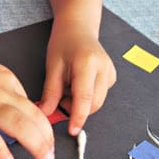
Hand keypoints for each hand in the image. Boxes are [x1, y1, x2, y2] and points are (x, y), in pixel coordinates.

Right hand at [0, 44, 54, 158]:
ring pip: (17, 123)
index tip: (45, 141)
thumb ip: (3, 92)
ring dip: (35, 144)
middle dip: (46, 138)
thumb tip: (15, 113)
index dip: (43, 127)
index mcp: (7, 81)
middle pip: (32, 115)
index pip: (33, 106)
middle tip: (51, 155)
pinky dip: (0, 149)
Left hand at [39, 18, 115, 134]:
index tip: (72, 130)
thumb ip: (51, 93)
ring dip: (80, 102)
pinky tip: (77, 82)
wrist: (78, 28)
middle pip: (93, 103)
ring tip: (68, 85)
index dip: (78, 116)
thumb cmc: (64, 42)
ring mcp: (111, 73)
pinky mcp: (112, 77)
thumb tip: (47, 114)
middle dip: (75, 108)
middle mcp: (104, 69)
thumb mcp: (53, 66)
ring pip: (96, 101)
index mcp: (87, 64)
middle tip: (59, 97)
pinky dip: (85, 96)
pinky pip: (98, 95)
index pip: (85, 97)